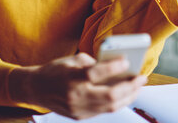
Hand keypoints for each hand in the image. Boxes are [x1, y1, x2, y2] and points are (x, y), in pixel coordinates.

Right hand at [9, 53, 146, 119]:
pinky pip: (103, 110)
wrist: (35, 88)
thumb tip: (117, 67)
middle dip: (130, 87)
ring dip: (128, 97)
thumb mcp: (73, 60)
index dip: (114, 67)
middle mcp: (75, 96)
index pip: (96, 73)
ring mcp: (78, 109)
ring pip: (110, 106)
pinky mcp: (79, 116)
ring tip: (138, 87)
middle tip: (142, 77)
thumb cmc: (56, 70)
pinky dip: (117, 102)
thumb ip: (94, 63)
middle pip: (109, 96)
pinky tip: (125, 94)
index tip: (127, 60)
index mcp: (72, 77)